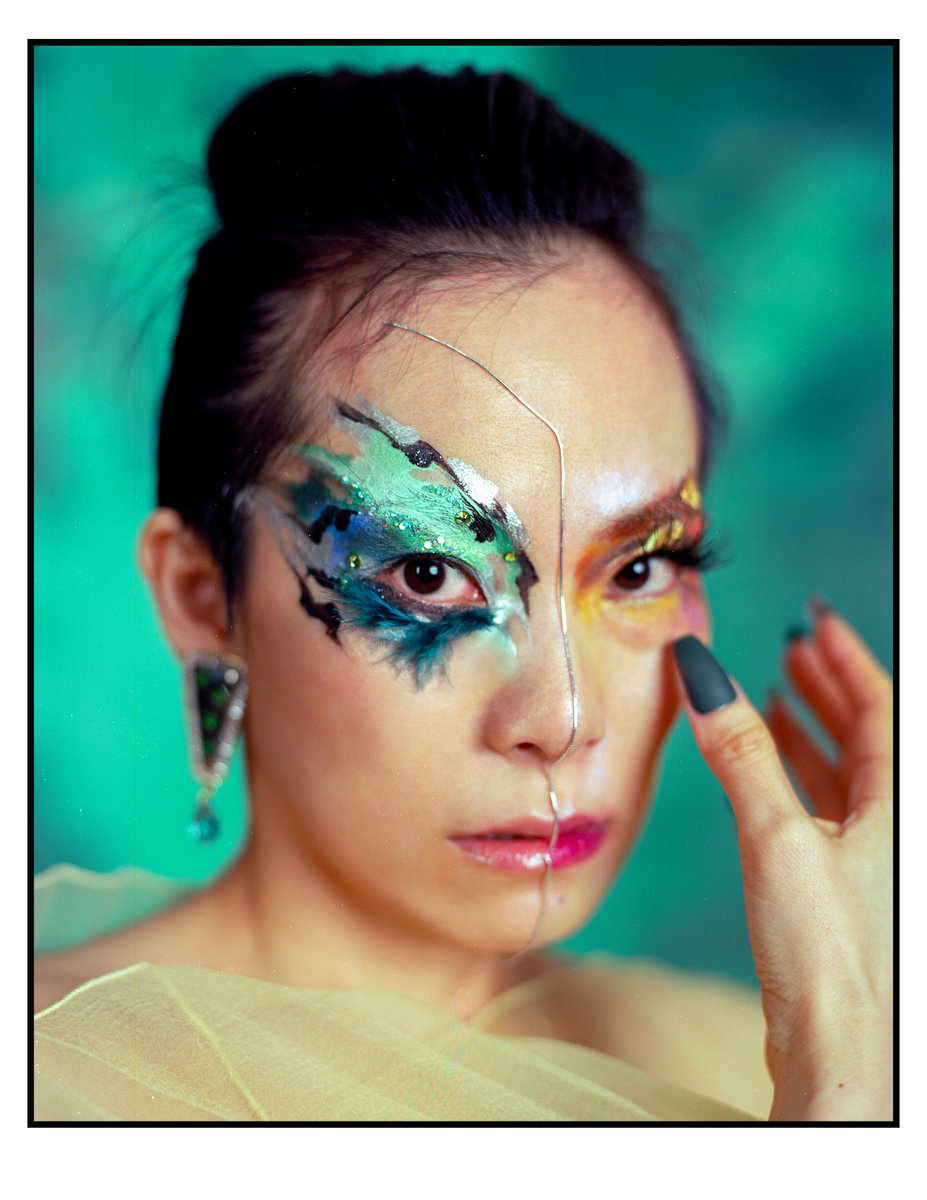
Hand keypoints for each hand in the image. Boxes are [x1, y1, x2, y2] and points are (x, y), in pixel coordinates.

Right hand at [672, 608, 892, 1120]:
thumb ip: (740, 753)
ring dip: (811, 731)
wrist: (840, 1049)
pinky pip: (825, 811)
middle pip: (867, 734)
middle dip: (828, 687)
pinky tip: (767, 769)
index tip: (816, 620)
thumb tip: (703, 674)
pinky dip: (796, 779)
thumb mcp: (776, 836)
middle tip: (791, 650)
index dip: (845, 657)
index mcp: (895, 805)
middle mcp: (891, 828)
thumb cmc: (827, 953)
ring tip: (773, 697)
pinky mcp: (842, 891)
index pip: (880, 706)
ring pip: (845, 773)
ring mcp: (870, 859)